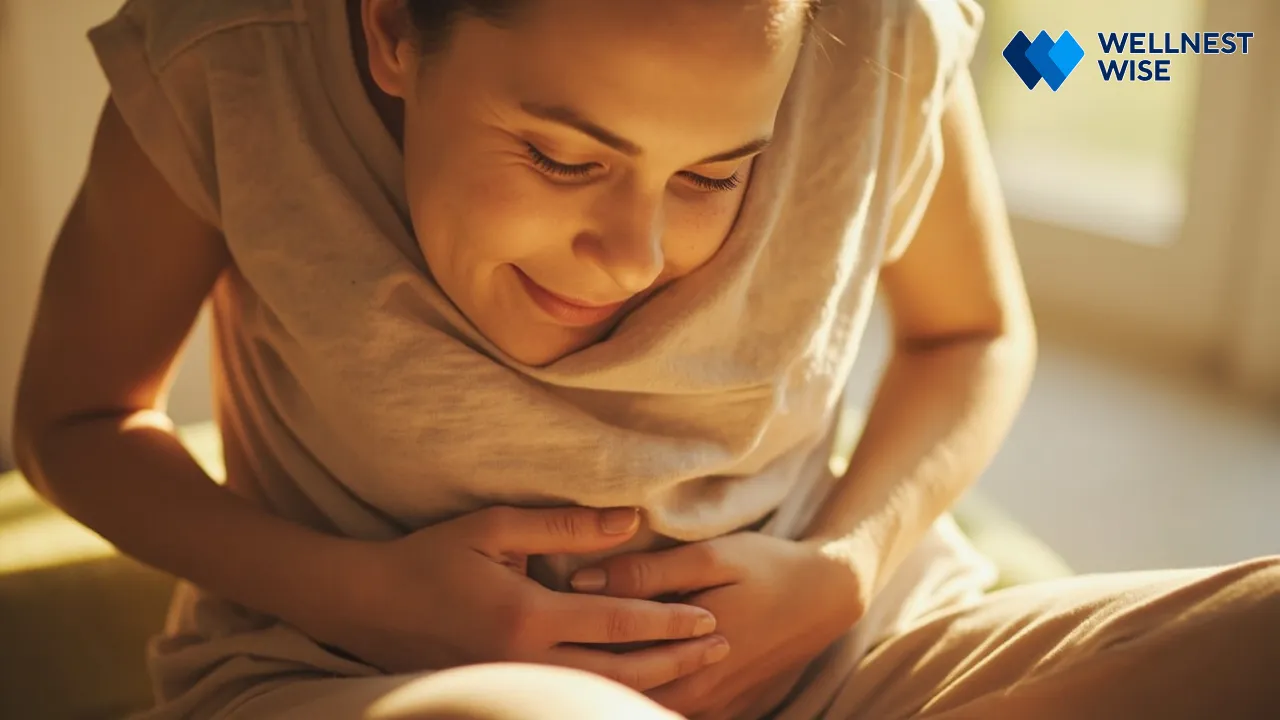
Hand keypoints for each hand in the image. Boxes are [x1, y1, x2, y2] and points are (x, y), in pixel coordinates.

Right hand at [311, 506, 730, 691]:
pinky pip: (572, 698)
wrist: (369, 606)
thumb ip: (564, 526)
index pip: (619, 624)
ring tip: (697, 673)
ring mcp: (514, 682)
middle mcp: (526, 660)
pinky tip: (639, 688)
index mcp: (528, 616)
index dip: (669, 622)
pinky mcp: (502, 689)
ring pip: (599, 693)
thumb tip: (630, 521)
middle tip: (723, 649)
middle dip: (678, 660)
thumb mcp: (494, 527)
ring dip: (653, 684)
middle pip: (620, 671)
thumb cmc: (430, 557)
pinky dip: (611, 696)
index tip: (709, 618)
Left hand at [569, 532, 864, 718]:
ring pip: (642, 705)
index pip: (606, 670)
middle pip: (619, 696)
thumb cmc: (765, 568)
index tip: (534, 630)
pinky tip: (618, 668)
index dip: (567, 652)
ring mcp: (712, 707)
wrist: (826, 595)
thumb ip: (645, 573)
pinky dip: (642, 693)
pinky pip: (670, 709)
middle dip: (580, 675)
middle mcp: (697, 695)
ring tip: (572, 658)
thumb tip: (581, 582)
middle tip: (543, 649)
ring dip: (609, 685)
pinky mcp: (723, 708)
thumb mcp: (708, 558)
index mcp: (686, 659)